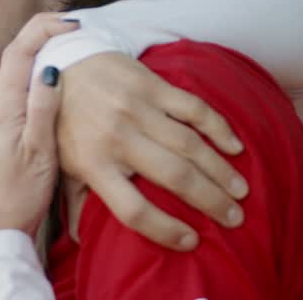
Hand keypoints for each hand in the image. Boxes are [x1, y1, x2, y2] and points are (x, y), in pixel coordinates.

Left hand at [0, 13, 73, 246]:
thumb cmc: (16, 197)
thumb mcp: (37, 153)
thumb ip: (42, 109)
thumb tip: (50, 66)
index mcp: (9, 108)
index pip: (19, 51)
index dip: (44, 29)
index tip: (73, 24)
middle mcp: (5, 109)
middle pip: (19, 55)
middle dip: (45, 33)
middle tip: (77, 28)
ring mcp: (9, 121)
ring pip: (24, 73)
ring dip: (46, 52)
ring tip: (75, 48)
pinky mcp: (16, 135)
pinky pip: (29, 92)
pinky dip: (46, 77)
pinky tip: (64, 85)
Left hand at [56, 53, 247, 250]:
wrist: (63, 60)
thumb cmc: (65, 120)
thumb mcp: (61, 162)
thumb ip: (74, 200)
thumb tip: (83, 242)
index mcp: (93, 164)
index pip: (133, 209)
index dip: (165, 230)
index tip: (191, 241)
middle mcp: (116, 137)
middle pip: (174, 177)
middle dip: (211, 201)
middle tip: (235, 218)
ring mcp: (135, 109)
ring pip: (190, 145)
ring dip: (220, 171)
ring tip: (241, 192)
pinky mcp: (150, 84)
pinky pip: (192, 108)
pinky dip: (218, 128)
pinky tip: (235, 147)